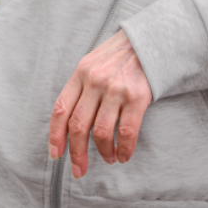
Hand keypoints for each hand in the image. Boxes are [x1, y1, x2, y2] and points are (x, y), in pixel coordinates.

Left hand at [48, 29, 152, 178]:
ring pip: (100, 133)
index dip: (55, 136)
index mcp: (81, 72)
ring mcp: (115, 89)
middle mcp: (95, 80)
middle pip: (78, 126)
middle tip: (80, 169)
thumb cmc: (121, 54)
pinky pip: (126, 132)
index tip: (56, 155)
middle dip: (77, 154)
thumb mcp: (94, 62)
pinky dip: (123, 149)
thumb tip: (69, 124)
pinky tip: (124, 154)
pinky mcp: (136, 96)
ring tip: (108, 158)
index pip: (61, 109)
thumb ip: (82, 87)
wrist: (151, 37)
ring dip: (103, 152)